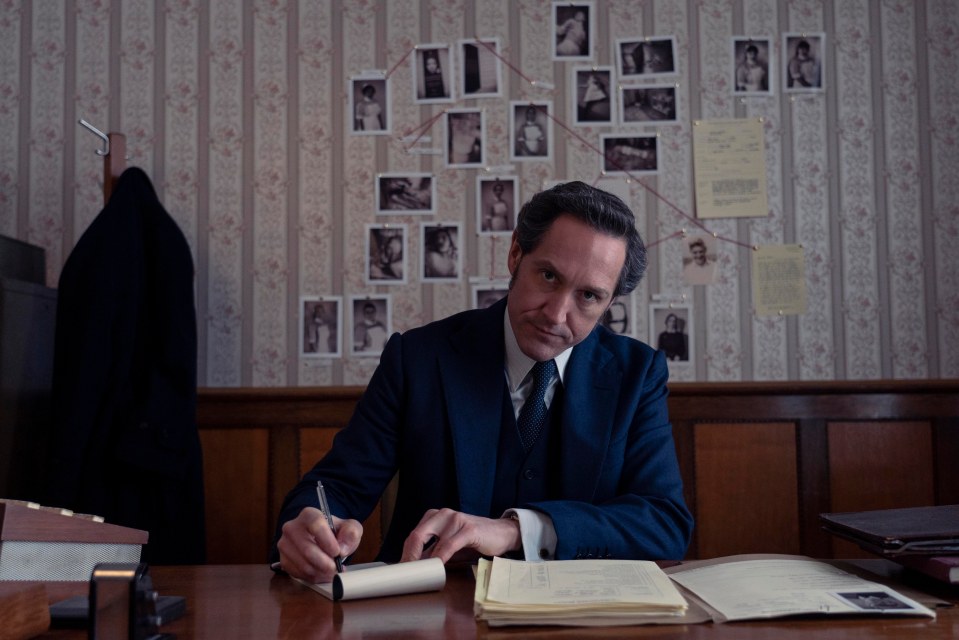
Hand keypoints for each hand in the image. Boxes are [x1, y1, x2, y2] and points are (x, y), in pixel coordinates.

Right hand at [277, 507, 361, 582]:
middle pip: (307, 549)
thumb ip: (351, 533)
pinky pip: (299, 574)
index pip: (315, 524)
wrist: (320, 539)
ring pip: (303, 564)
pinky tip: (323, 573)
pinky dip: (314, 577)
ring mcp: (285, 544)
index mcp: (308, 515)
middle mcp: (292, 528)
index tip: (337, 552)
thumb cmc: (334, 533)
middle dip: (325, 563)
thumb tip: (343, 548)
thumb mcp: (349, 527)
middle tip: (336, 567)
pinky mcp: (284, 560)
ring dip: (321, 572)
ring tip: (332, 571)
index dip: (327, 541)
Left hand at [400, 508, 520, 563]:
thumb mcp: (448, 546)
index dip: (405, 553)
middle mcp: (443, 514)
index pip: (414, 535)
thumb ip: (432, 552)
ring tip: (419, 573)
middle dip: (409, 556)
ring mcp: (456, 519)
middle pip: (417, 535)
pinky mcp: (468, 529)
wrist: (501, 534)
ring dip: (424, 560)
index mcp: (435, 516)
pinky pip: (449, 545)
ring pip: (432, 540)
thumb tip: (413, 566)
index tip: (401, 570)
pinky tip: (437, 566)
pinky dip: (441, 557)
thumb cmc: (473, 541)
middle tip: (405, 573)